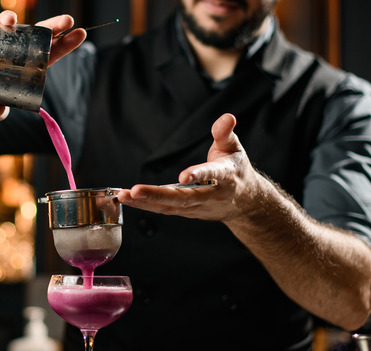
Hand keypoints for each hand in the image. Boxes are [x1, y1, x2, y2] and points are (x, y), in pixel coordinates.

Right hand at [0, 9, 86, 121]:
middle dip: (51, 24)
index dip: (64, 44)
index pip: (47, 55)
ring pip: (6, 26)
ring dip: (8, 19)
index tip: (80, 33)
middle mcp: (10, 52)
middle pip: (34, 35)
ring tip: (8, 21)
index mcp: (22, 69)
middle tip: (66, 20)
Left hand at [117, 113, 259, 221]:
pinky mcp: (188, 212)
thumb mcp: (235, 148)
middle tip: (135, 190)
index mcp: (226, 176)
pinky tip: (128, 199)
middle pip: (184, 198)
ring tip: (123, 195)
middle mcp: (212, 195)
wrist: (246, 203)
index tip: (183, 176)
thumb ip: (225, 132)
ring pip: (171, 207)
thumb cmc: (236, 170)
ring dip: (145, 202)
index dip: (199, 174)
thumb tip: (226, 117)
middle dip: (158, 195)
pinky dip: (145, 206)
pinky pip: (165, 210)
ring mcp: (199, 207)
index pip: (213, 175)